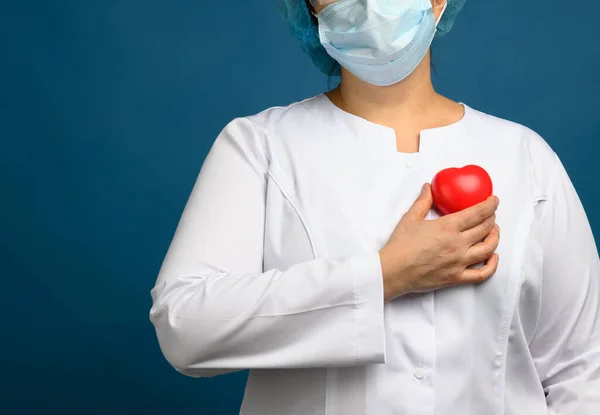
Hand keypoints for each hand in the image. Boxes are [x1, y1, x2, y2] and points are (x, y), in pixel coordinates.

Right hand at [379, 183, 499, 301]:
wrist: (393, 271)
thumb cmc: (400, 245)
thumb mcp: (410, 218)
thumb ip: (423, 201)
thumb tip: (428, 188)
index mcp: (448, 227)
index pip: (478, 213)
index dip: (490, 205)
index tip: (493, 201)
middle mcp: (458, 244)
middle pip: (485, 228)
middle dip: (491, 218)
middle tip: (490, 214)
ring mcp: (459, 262)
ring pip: (488, 249)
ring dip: (494, 238)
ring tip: (493, 231)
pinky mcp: (456, 277)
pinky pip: (482, 274)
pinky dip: (492, 265)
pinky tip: (493, 257)